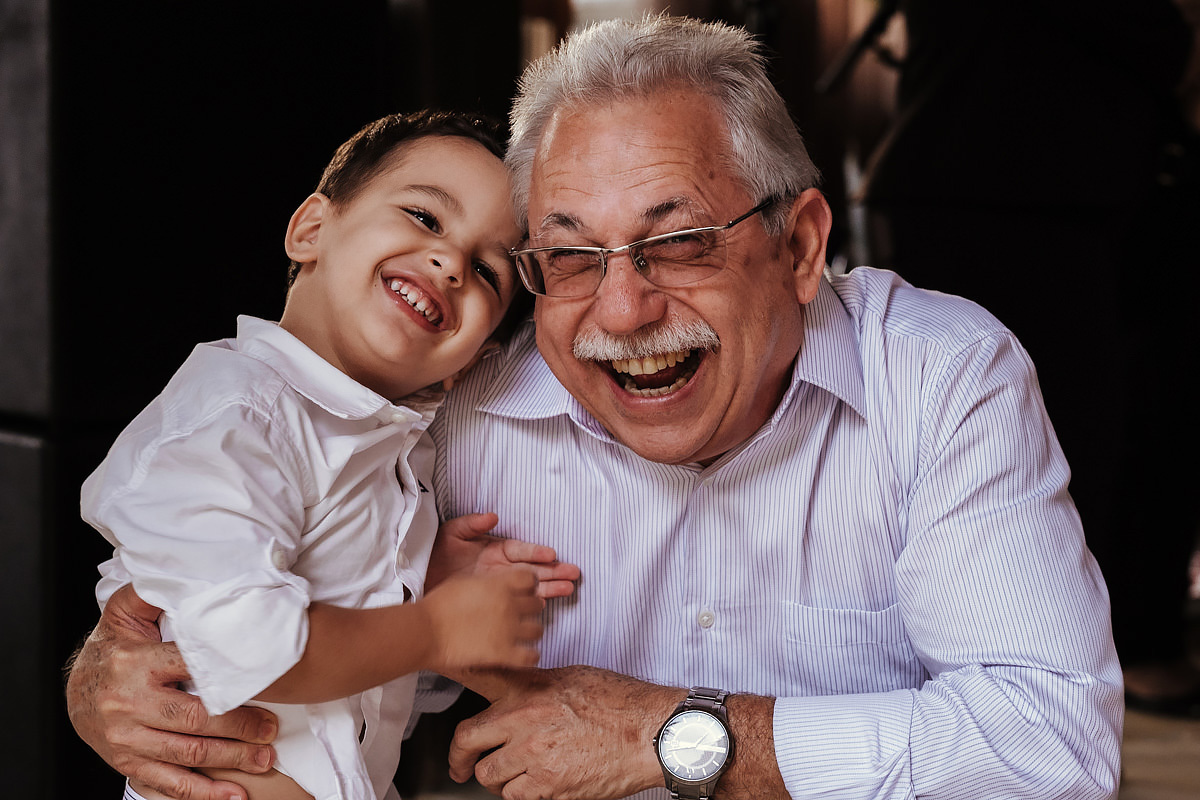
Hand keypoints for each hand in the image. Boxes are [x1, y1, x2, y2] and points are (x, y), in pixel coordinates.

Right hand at [65, 584, 277, 799]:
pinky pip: (165, 783)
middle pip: (194, 720)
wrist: (76, 687)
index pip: (191, 669)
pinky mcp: (126, 763)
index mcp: (135, 663)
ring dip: (230, 761)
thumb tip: (181, 573)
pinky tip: (231, 796)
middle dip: (240, 728)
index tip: (265, 682)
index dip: (230, 677)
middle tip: (272, 731)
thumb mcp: (128, 613)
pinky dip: (199, 793)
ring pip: (185, 755)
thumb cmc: (114, 647)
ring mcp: (126, 739)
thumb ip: (155, 593)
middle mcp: (128, 704)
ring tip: (264, 759)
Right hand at [422, 569, 544, 671]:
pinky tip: (524, 654)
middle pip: (538, 604)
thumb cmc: (438, 606)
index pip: (531, 579)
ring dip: (531, 632)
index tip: (525, 590)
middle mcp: (509, 605)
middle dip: (531, 608)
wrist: (425, 631)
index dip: (529, 585)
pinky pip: (531, 656)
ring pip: (538, 630)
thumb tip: (497, 584)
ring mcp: (508, 630)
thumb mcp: (464, 581)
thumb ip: (487, 582)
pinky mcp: (503, 653)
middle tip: (522, 613)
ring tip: (522, 635)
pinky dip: (530, 656)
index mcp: (499, 585)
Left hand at [428, 512, 580, 599]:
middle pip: (533, 569)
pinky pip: (517, 603)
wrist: (418, 581)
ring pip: (530, 586)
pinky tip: (545, 605)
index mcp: (495, 550)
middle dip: (553, 571)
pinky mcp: (495, 601)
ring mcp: (500, 586)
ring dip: (550, 587)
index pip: (520, 550)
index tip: (551, 555)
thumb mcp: (452, 533)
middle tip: (574, 574)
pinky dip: (531, 604)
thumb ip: (472, 524)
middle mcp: (502, 568)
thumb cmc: (435, 553)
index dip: (536, 552)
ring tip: (569, 588)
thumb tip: (493, 516)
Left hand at [447, 665, 675, 799]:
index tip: (441, 694)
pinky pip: (515, 797)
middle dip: (459, 757)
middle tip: (460, 765)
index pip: (477, 683)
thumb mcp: (571, 677)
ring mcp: (534, 756)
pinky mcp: (549, 787)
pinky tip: (532, 786)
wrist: (649, 731)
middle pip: (467, 742)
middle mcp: (525, 721)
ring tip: (509, 775)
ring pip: (489, 777)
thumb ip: (535, 685)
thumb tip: (514, 689)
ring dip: (495, 778)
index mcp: (529, 690)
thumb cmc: (620, 702)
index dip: (452, 685)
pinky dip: (519, 795)